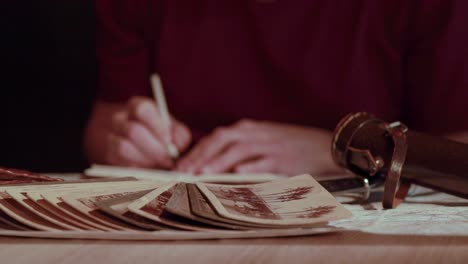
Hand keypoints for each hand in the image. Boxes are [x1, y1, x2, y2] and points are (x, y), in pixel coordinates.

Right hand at [105, 96, 190, 167]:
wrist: (139, 144)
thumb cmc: (161, 135)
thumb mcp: (173, 129)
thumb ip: (179, 135)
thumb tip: (178, 146)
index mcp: (137, 106)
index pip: (142, 109)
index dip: (156, 126)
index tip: (168, 140)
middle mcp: (121, 118)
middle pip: (132, 131)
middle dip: (154, 149)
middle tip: (168, 161)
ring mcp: (111, 136)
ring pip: (123, 148)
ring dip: (145, 160)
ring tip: (159, 166)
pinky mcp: (110, 156)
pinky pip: (120, 164)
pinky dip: (137, 170)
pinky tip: (149, 170)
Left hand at [176, 119, 341, 175]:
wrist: (329, 146)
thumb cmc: (295, 147)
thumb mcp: (266, 142)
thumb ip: (243, 151)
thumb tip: (217, 164)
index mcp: (250, 129)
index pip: (217, 137)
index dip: (198, 150)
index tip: (182, 165)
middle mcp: (257, 134)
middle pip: (222, 140)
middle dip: (201, 155)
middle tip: (183, 172)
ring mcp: (270, 145)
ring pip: (239, 149)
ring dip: (218, 161)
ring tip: (201, 173)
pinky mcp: (285, 158)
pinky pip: (264, 162)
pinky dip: (250, 167)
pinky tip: (237, 174)